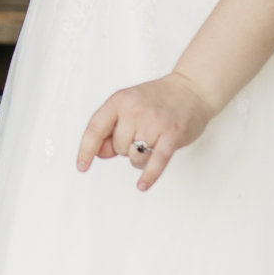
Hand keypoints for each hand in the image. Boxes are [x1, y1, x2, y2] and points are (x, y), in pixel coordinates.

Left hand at [75, 72, 218, 191]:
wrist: (191, 89)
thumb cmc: (157, 98)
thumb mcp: (128, 104)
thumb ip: (111, 127)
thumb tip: (99, 153)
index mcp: (119, 100)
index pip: (95, 128)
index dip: (86, 150)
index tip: (82, 166)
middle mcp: (134, 110)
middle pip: (118, 147)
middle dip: (126, 148)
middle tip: (141, 133)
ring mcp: (154, 122)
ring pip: (134, 157)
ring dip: (140, 157)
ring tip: (152, 141)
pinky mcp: (172, 134)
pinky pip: (156, 161)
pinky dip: (149, 175)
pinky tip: (142, 185)